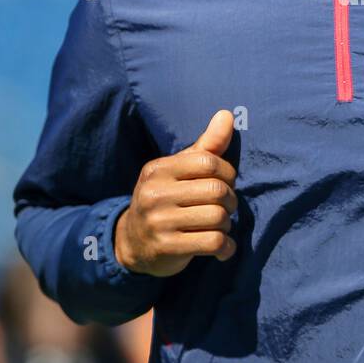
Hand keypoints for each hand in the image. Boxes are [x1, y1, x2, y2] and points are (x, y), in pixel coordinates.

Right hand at [114, 110, 237, 276]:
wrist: (132, 242)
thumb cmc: (166, 199)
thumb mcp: (180, 170)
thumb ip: (206, 146)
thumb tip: (227, 115)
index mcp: (159, 169)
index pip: (208, 161)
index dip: (228, 173)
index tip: (225, 183)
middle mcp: (155, 193)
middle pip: (216, 191)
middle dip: (231, 200)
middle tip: (226, 207)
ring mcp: (158, 222)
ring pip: (217, 217)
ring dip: (227, 224)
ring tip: (221, 226)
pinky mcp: (166, 248)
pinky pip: (213, 243)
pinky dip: (226, 247)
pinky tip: (223, 247)